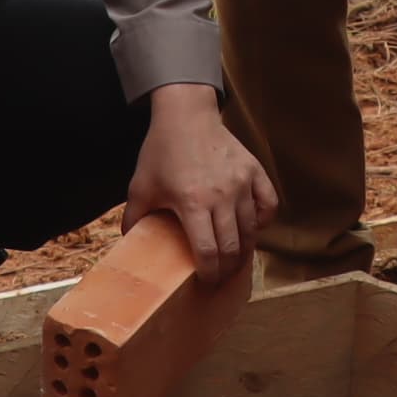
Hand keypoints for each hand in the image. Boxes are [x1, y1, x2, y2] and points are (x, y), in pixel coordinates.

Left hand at [125, 84, 275, 274]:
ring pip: (252, 231)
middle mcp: (222, 196)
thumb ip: (134, 218)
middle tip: (219, 277)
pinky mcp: (254, 171)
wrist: (186, 114)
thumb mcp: (141, 186)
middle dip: (226, 270)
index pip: (208, 253)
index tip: (205, 282)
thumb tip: (128, 244)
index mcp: (192, 203)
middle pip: (233, 248)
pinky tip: (252, 228)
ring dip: (244, 250)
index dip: (209, 275)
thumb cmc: (161, 151)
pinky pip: (269, 205)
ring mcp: (242, 183)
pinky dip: (263, 221)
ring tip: (234, 259)